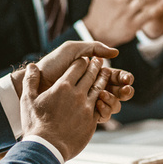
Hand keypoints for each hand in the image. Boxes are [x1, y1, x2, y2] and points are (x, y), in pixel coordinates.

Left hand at [10, 41, 134, 116]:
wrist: (35, 84)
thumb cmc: (51, 66)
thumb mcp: (71, 51)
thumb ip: (93, 48)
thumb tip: (115, 52)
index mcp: (93, 73)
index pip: (115, 76)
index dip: (123, 77)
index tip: (127, 78)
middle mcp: (93, 87)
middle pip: (117, 91)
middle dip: (124, 90)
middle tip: (126, 90)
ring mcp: (89, 102)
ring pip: (112, 104)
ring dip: (113, 100)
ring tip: (104, 96)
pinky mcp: (84, 115)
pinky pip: (101, 115)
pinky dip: (103, 111)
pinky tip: (98, 104)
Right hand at [20, 58, 111, 160]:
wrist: (47, 147)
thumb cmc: (36, 124)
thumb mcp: (28, 100)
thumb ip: (30, 80)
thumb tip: (31, 66)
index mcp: (62, 86)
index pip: (77, 66)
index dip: (81, 61)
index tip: (83, 59)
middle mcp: (77, 94)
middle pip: (91, 75)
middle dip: (95, 66)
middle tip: (99, 61)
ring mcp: (87, 107)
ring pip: (99, 88)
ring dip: (103, 79)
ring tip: (105, 73)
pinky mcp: (92, 120)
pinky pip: (101, 106)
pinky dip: (103, 98)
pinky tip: (103, 96)